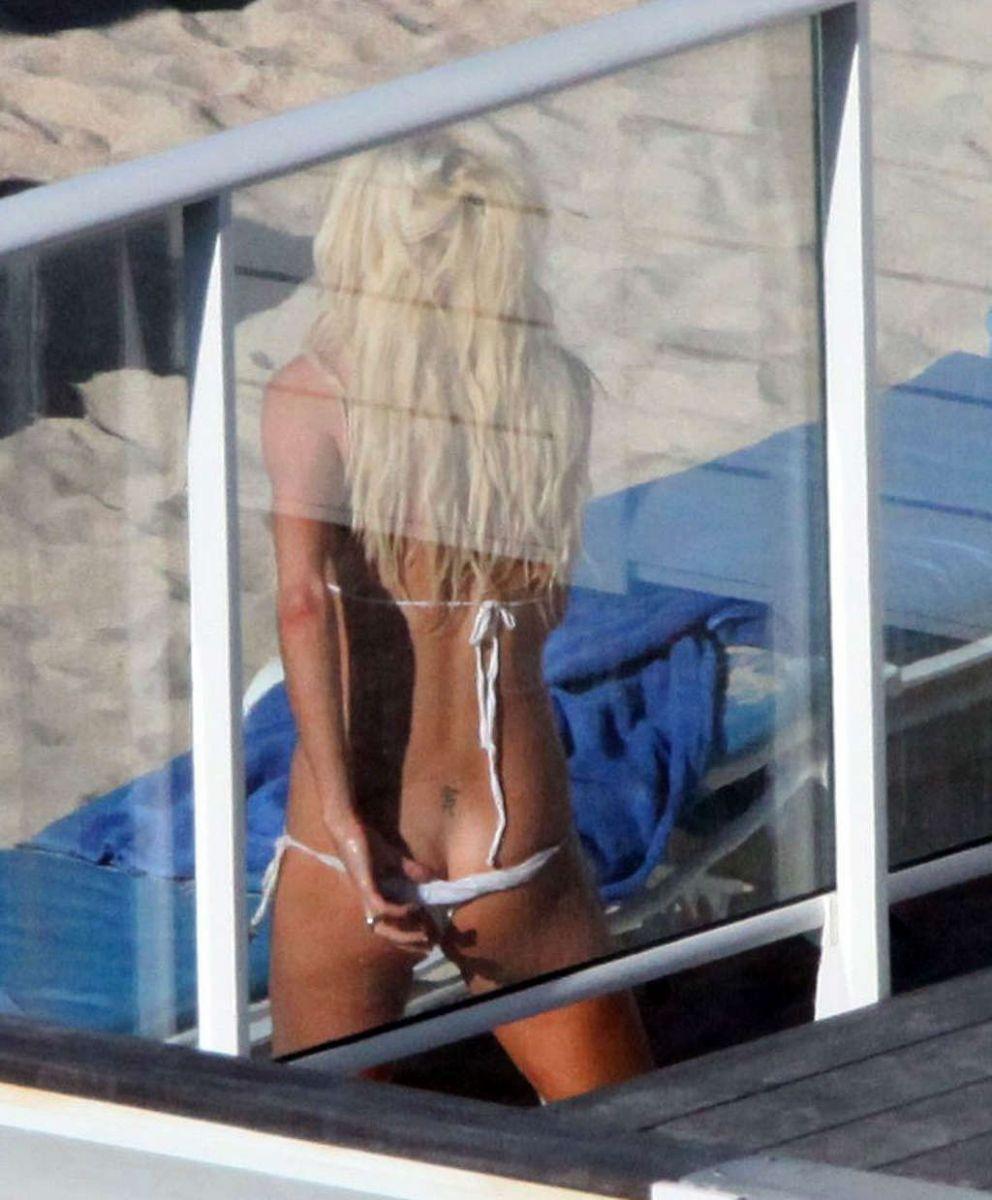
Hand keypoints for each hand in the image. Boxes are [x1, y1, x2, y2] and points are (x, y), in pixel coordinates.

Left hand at [328, 817, 437, 952]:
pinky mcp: (365, 885)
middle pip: (384, 932)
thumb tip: (432, 878)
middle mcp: (367, 900)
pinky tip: (413, 908)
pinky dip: (398, 911)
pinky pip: (381, 907)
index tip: (429, 938)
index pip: (390, 923)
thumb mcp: (394, 859)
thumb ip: (410, 870)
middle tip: (428, 944)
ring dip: (403, 933)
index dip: (408, 933)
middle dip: (407, 941)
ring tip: (423, 933)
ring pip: (381, 926)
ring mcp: (365, 894)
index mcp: (373, 897)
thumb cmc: (365, 842)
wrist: (348, 827)